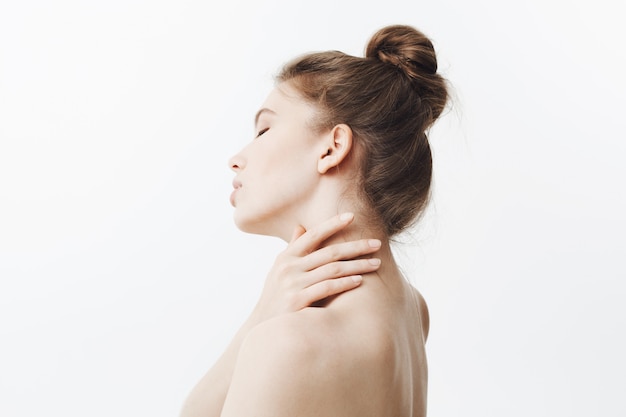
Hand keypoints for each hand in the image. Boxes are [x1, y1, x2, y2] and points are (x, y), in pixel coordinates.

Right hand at [249, 213, 381, 323]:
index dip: (333, 224)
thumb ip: (293, 249)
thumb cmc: (275, 297)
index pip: (313, 235)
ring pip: (332, 269)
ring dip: (357, 265)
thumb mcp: (280, 270)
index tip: (352, 216)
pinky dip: (345, 282)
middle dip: (356, 247)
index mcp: (286, 257)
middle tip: (377, 244)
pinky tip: (359, 280)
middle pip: (329, 252)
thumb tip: (301, 227)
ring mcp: (292, 283)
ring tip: (376, 263)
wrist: (263, 328)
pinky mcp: (297, 300)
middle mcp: (289, 267)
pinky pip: (327, 287)